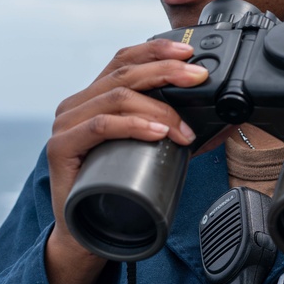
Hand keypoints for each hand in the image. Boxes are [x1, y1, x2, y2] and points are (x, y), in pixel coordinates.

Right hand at [44, 39, 207, 283]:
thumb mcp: (149, 151)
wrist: (85, 232)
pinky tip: (156, 131)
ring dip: (158, 108)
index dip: (156, 50)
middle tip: (198, 78)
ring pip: (116, 98)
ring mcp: (65, 125)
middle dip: (167, 72)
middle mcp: (76, 104)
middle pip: (124, 73)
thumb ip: (177, 131)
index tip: (189, 53)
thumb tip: (223, 123)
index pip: (124, 60)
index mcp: (93, 97)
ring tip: (183, 128)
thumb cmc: (116, 189)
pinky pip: (99, 126)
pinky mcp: (60, 148)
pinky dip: (132, 125)